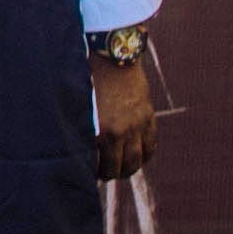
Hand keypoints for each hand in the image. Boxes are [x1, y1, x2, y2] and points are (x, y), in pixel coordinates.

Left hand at [91, 55, 155, 180]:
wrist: (114, 59)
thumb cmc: (90, 79)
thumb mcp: (83, 106)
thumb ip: (84, 128)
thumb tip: (80, 147)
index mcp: (108, 131)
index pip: (108, 165)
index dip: (101, 174)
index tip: (94, 174)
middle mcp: (127, 131)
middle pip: (127, 166)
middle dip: (116, 174)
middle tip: (107, 174)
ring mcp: (141, 125)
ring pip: (141, 158)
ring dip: (132, 167)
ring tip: (122, 169)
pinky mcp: (149, 116)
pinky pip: (152, 144)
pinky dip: (145, 154)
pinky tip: (137, 156)